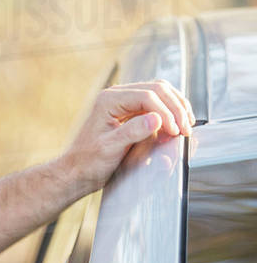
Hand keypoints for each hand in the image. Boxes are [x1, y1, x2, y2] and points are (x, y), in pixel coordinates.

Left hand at [62, 80, 194, 194]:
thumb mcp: (110, 149)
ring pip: (158, 92)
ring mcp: (123, 102)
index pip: (147, 96)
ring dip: (175, 106)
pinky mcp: (128, 111)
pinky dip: (168, 111)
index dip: (167, 112)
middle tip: (186, 128)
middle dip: (175, 107)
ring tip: (186, 124)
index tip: (176, 130)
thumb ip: (132, 132)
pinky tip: (176, 122)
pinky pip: (154, 103)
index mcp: (109, 100)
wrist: (76, 172)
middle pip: (156, 89)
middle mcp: (116, 95)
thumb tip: (156, 119)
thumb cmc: (88, 163)